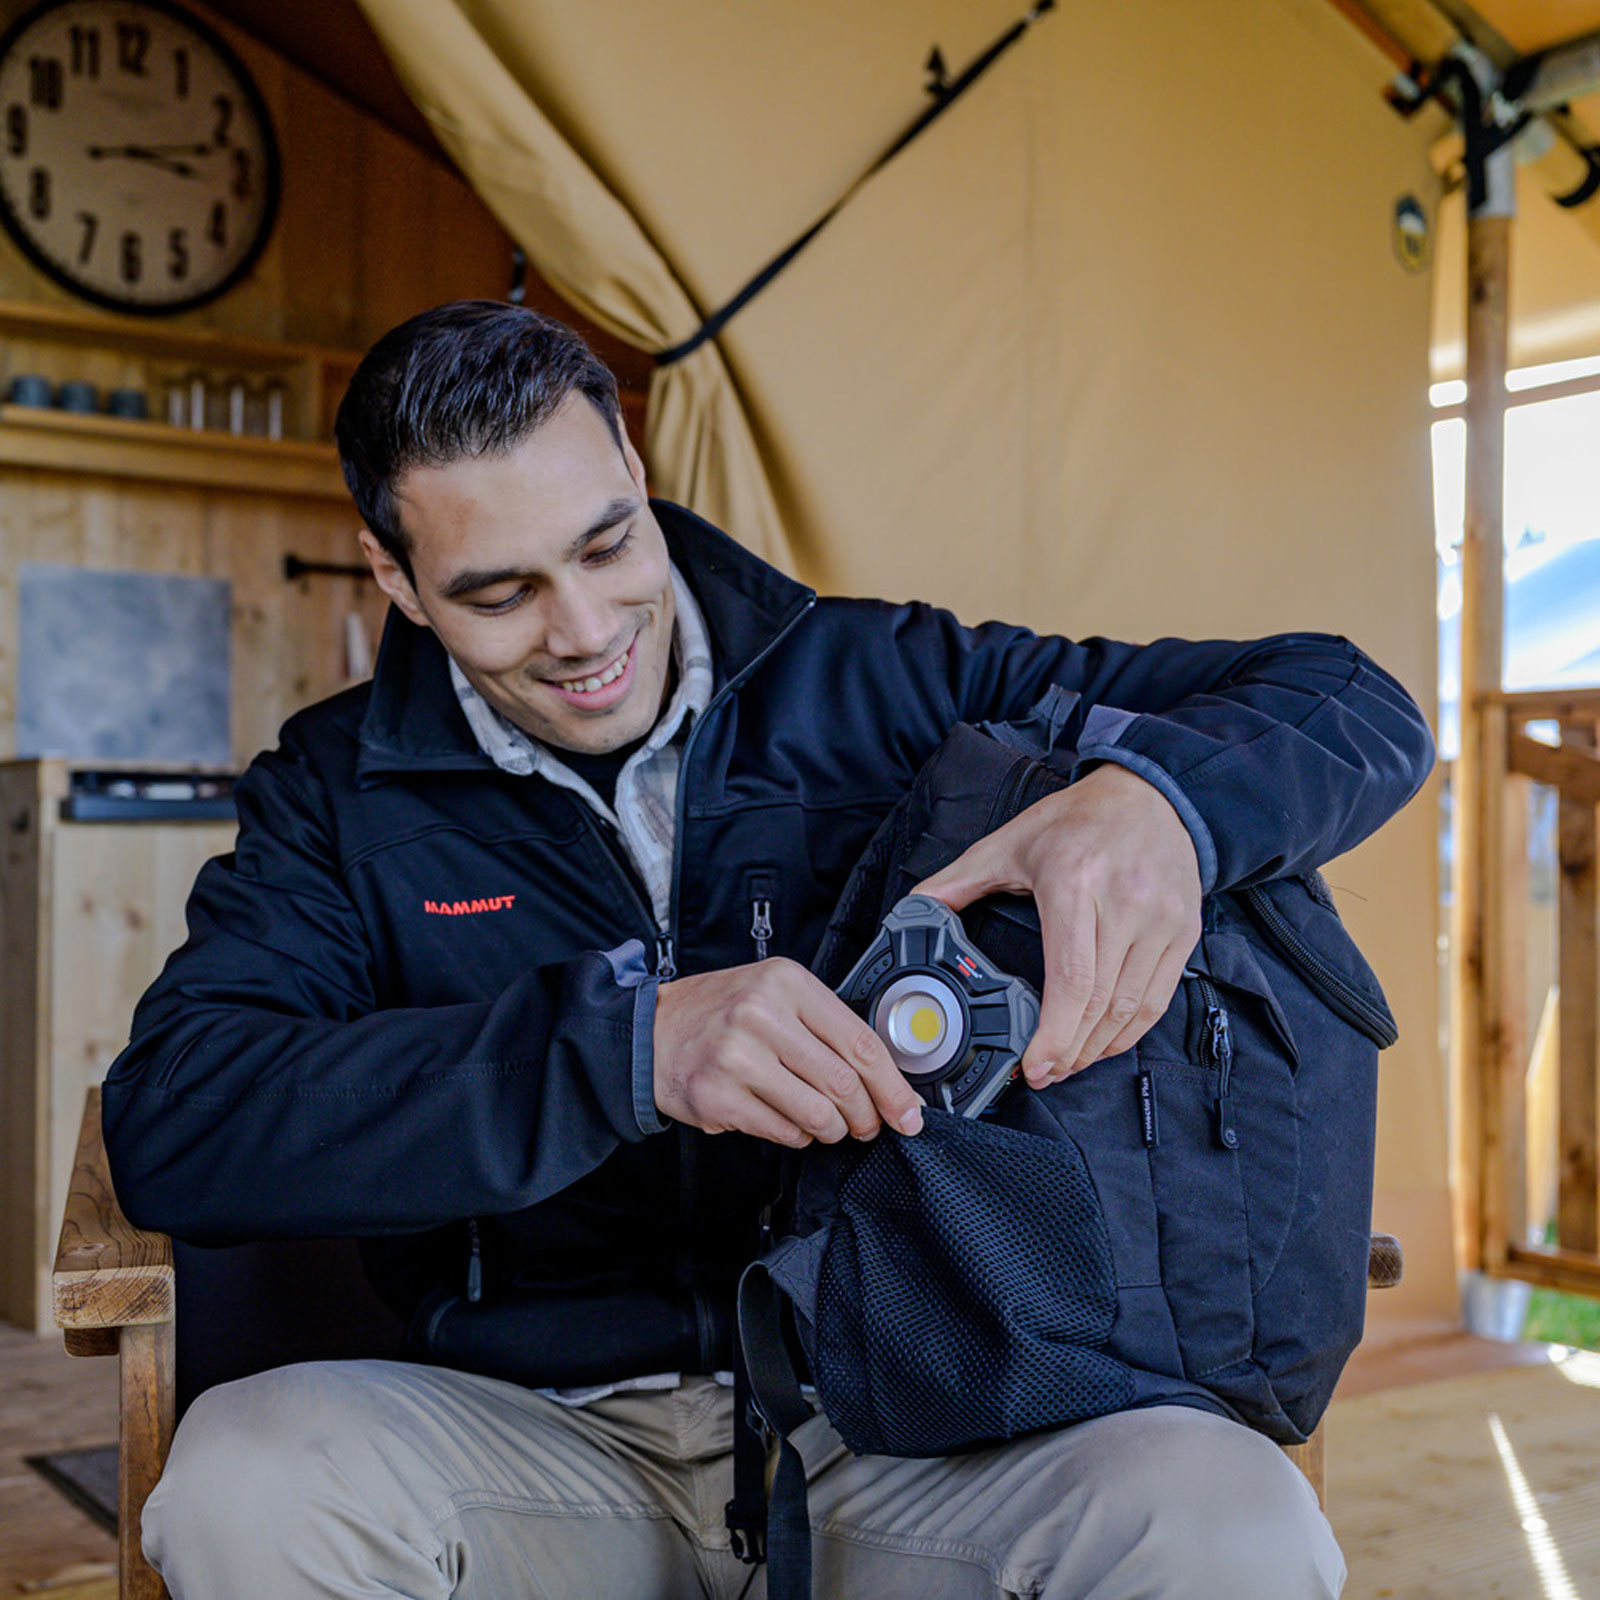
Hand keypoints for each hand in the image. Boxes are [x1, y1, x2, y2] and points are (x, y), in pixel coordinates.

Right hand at [653, 958, 924, 1145]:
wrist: (650, 1033)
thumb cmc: (721, 1014)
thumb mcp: (774, 994)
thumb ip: (826, 1027)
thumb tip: (886, 1080)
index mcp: (786, 982)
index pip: (861, 1042)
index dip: (893, 1087)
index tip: (907, 1112)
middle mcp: (762, 1015)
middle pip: (845, 1084)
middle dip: (866, 1117)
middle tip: (867, 1125)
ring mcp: (737, 1057)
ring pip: (818, 1115)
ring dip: (832, 1130)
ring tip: (827, 1125)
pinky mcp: (719, 1097)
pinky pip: (784, 1132)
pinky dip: (797, 1137)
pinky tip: (788, 1122)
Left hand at [913, 764, 1200, 1084]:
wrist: (1150, 794)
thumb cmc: (1077, 820)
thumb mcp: (1009, 843)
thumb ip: (958, 881)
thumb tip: (915, 911)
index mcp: (1075, 884)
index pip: (1072, 979)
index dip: (1054, 1034)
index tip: (1034, 1065)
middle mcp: (1124, 904)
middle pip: (1100, 1004)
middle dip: (1070, 1052)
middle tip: (1044, 1073)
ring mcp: (1161, 920)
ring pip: (1131, 1008)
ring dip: (1098, 1048)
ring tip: (1069, 1063)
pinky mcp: (1183, 932)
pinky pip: (1159, 998)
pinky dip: (1131, 1030)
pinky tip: (1105, 1041)